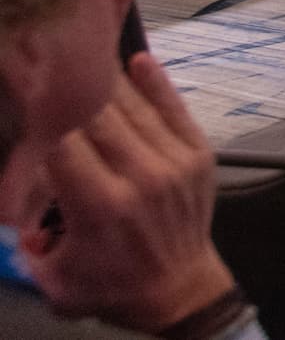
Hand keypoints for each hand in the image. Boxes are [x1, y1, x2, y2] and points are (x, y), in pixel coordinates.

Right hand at [22, 54, 239, 333]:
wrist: (180, 290)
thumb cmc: (110, 285)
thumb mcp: (53, 276)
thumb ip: (23, 242)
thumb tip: (7, 208)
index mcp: (100, 205)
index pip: (63, 144)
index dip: (42, 123)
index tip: (31, 106)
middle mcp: (140, 176)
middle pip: (98, 117)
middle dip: (70, 94)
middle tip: (52, 71)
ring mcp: (174, 161)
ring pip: (134, 108)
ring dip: (106, 83)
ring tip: (85, 59)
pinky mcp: (199, 154)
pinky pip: (175, 109)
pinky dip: (155, 84)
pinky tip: (137, 61)